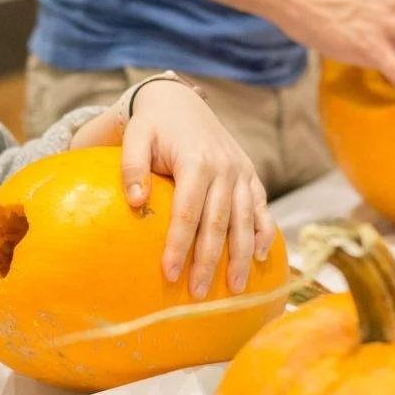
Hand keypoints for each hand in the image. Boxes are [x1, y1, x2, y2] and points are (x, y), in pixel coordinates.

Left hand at [117, 81, 276, 298]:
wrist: (179, 101)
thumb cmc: (153, 125)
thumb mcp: (135, 137)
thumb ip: (132, 167)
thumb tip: (137, 202)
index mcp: (196, 161)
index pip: (188, 212)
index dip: (179, 245)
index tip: (169, 273)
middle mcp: (224, 168)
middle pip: (218, 223)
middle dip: (210, 261)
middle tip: (199, 293)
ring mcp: (241, 171)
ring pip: (244, 220)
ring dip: (241, 256)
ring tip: (236, 288)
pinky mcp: (250, 174)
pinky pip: (261, 206)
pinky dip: (263, 231)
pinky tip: (260, 256)